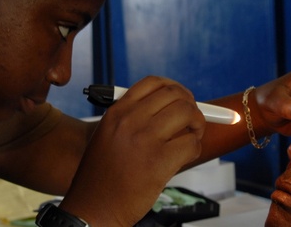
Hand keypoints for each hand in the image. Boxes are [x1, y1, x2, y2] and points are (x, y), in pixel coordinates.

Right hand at [59, 76, 205, 225]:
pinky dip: (195, 148)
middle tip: (192, 120)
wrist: (93, 208)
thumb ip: (133, 119)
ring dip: (197, 124)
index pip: (153, 82)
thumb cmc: (102, 176)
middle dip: (191, 106)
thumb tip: (170, 109)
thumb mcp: (107, 135)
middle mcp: (130, 120)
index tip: (182, 98)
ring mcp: (145, 139)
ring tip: (192, 137)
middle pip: (175, 95)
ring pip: (188, 113)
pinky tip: (185, 156)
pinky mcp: (158, 162)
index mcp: (117, 111)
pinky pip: (191, 143)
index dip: (174, 88)